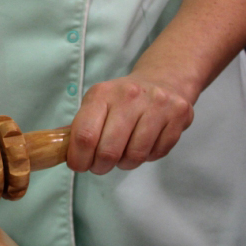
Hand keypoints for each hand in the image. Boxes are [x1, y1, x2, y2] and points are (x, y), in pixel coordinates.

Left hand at [66, 74, 194, 174]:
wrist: (164, 78)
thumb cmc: (122, 99)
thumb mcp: (97, 103)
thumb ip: (82, 128)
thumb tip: (66, 156)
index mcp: (102, 94)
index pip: (85, 136)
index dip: (79, 159)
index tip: (79, 166)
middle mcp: (130, 96)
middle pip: (109, 151)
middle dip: (100, 166)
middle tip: (100, 166)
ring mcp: (157, 105)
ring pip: (135, 156)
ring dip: (125, 163)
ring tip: (123, 154)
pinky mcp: (179, 115)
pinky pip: (156, 153)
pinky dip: (147, 157)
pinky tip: (144, 144)